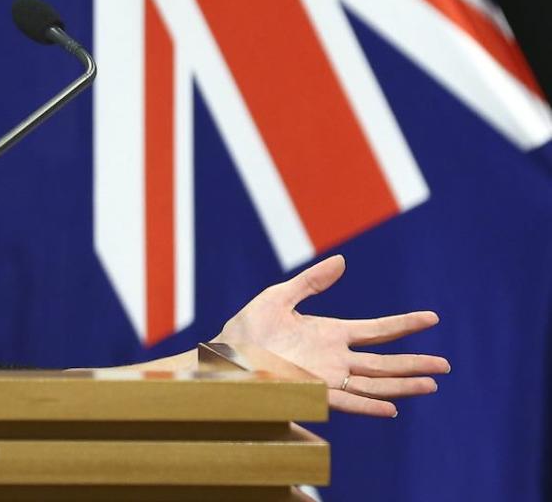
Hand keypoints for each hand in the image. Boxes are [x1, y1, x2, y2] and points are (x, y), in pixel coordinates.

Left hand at [216, 254, 449, 416]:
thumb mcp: (280, 297)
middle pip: (384, 362)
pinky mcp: (312, 391)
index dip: (404, 324)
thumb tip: (343, 262)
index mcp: (330, 333)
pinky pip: (346, 401)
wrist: (224, 355)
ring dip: (402, 385)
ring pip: (373, 383)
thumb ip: (311, 282)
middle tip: (446, 365)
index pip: (376, 331)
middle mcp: (335, 357)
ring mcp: (327, 376)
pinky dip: (368, 405)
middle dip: (414, 363)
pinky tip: (391, 408)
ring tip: (432, 385)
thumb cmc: (247, 329)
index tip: (432, 318)